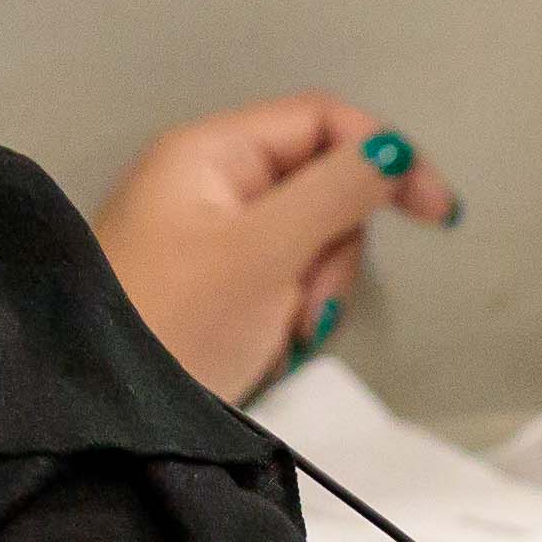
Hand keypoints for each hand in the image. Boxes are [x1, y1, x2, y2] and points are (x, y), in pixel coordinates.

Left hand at [89, 95, 456, 401]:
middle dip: (333, 251)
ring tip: (275, 332)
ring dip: (311, 293)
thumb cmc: (166, 327)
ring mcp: (214, 239)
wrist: (104, 420)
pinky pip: (284, 286)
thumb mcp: (262, 253)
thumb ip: (334, 193)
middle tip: (306, 300)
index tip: (436, 208)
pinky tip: (262, 348)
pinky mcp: (218, 288)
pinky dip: (287, 318)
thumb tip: (392, 149)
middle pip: (323, 187)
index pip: (322, 122)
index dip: (385, 154)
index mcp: (211, 153)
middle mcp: (211, 185)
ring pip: (311, 245)